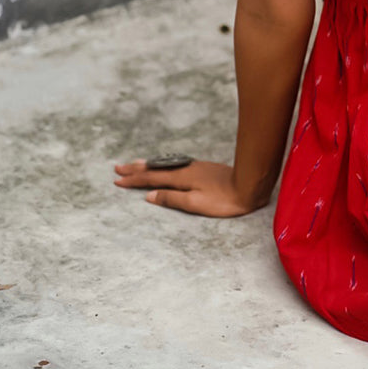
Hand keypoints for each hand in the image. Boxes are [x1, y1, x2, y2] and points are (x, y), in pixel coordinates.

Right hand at [112, 158, 263, 216]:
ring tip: (136, 164)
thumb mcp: (195, 204)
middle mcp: (185, 169)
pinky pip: (175, 165)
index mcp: (181, 178)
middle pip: (156, 169)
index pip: (151, 179)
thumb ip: (172, 198)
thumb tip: (149, 196)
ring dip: (148, 165)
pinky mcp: (203, 169)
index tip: (117, 180)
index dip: (134, 180)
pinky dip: (163, 166)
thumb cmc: (224, 200)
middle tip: (118, 168)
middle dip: (136, 169)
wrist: (250, 185)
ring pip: (165, 165)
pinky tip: (165, 167)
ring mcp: (195, 167)